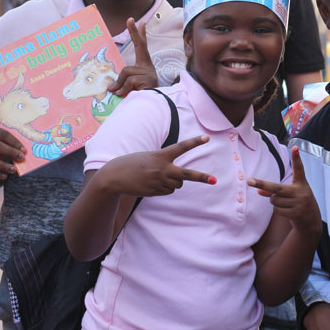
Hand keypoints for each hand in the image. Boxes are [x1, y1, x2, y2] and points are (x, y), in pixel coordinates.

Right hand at [0, 126, 24, 179]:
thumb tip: (23, 152)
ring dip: (3, 166)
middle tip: (21, 158)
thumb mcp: (0, 142)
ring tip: (13, 169)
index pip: (2, 134)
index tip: (24, 150)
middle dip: (10, 152)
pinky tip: (4, 176)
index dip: (14, 142)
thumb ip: (10, 145)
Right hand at [99, 135, 214, 195]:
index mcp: (160, 155)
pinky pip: (168, 191)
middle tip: (215, 180)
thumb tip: (178, 180)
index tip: (206, 138)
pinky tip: (152, 184)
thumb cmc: (132, 163)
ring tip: (157, 176)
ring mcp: (159, 181)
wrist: (114, 177)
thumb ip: (164, 163)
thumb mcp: (148, 157)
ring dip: (174, 181)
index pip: (180, 147)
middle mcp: (162, 169)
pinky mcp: (155, 191)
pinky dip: (165, 188)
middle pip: (187, 174)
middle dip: (202, 177)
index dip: (194, 142)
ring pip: (178, 184)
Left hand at [109, 18, 158, 96]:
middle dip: (135, 32)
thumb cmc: (140, 99)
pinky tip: (124, 94)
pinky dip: (123, 88)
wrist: (153, 109)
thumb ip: (120, 84)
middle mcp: (148, 67)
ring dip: (120, 83)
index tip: (139, 22)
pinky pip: (129, 80)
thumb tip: (111, 87)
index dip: (140, 35)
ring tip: (119, 92)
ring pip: (127, 71)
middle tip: (130, 19)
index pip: (141, 48)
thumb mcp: (128, 89)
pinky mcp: (148, 79)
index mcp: (143, 67)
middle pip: (141, 46)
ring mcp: (149, 73)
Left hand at [248, 146, 321, 238]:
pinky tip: (287, 211)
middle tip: (249, 181)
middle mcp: (301, 191)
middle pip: (277, 188)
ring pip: (274, 200)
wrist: (311, 220)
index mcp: (301, 183)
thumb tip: (258, 192)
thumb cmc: (298, 202)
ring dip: (274, 202)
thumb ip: (274, 191)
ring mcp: (299, 203)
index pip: (299, 169)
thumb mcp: (290, 194)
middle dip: (262, 185)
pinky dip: (277, 210)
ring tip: (286, 204)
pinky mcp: (296, 213)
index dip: (297, 158)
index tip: (295, 148)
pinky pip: (277, 210)